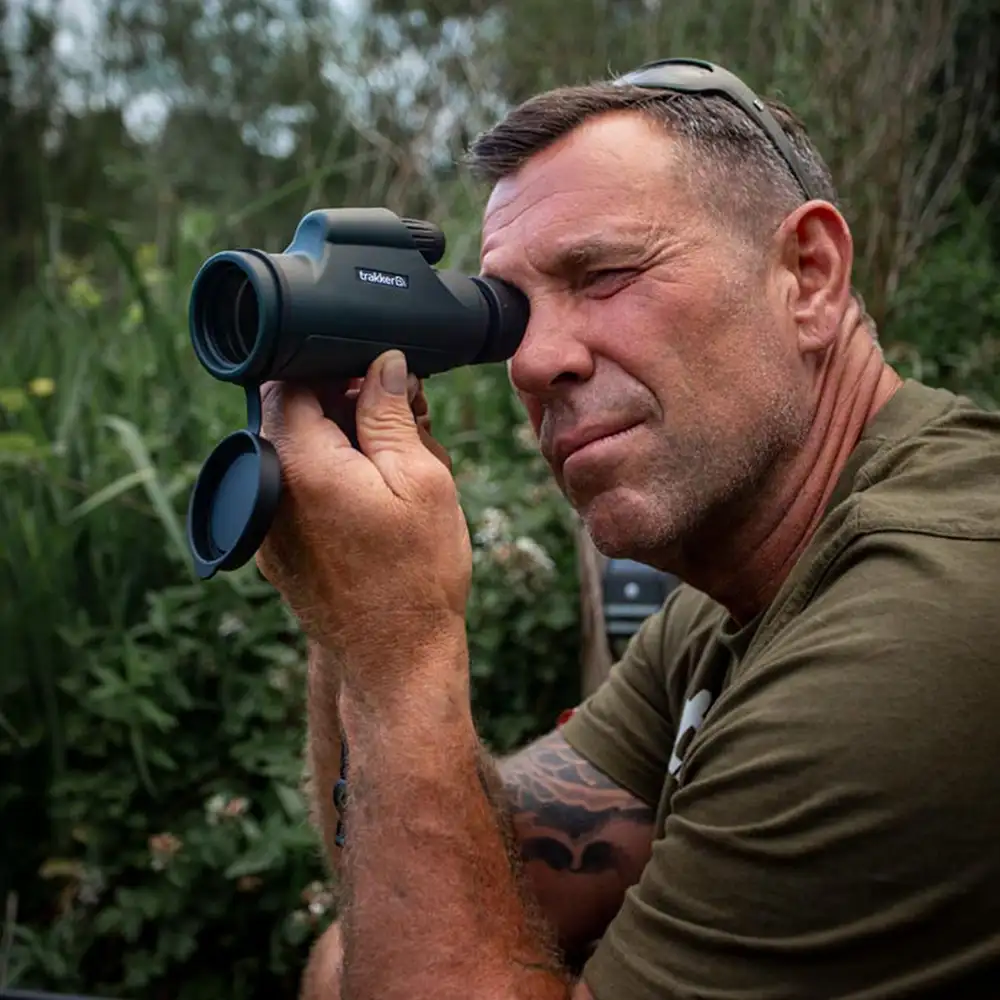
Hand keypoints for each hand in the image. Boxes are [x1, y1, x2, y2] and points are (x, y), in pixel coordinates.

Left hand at [255, 351, 471, 702]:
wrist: (396, 660)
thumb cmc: (417, 573)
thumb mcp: (420, 480)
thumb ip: (390, 414)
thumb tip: (381, 364)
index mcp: (300, 462)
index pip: (294, 379)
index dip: (339, 369)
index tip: (379, 380)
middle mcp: (269, 488)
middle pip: (294, 415)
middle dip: (347, 409)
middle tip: (405, 426)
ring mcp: (266, 522)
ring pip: (297, 453)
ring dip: (343, 447)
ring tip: (397, 472)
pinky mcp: (274, 548)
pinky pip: (295, 491)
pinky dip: (331, 482)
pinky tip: (375, 504)